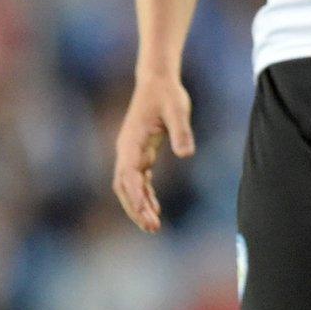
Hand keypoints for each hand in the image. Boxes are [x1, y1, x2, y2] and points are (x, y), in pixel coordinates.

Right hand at [112, 75, 194, 232]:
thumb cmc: (167, 94)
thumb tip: (186, 154)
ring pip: (128, 186)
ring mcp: (131, 152)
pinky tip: (155, 208)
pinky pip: (137, 180)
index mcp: (132, 142)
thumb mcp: (178, 109)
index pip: (130, 176)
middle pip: (123, 186)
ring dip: (138, 206)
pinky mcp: (139, 153)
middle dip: (135, 208)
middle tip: (152, 228)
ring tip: (153, 227)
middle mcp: (126, 150)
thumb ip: (182, 131)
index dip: (137, 197)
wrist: (157, 81)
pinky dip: (143, 196)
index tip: (148, 215)